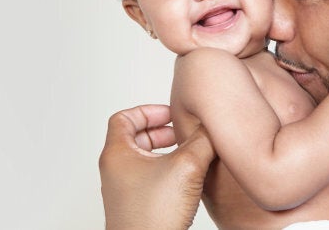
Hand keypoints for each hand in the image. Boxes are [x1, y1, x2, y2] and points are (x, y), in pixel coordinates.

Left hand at [99, 104, 214, 229]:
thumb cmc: (152, 216)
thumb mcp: (186, 166)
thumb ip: (201, 140)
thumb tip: (212, 126)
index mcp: (117, 153)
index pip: (124, 117)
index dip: (148, 111)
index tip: (169, 114)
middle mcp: (116, 170)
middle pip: (134, 136)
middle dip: (161, 131)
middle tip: (181, 132)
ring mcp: (124, 189)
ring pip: (143, 158)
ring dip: (165, 151)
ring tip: (188, 153)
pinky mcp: (135, 205)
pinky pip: (148, 177)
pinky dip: (165, 170)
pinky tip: (187, 178)